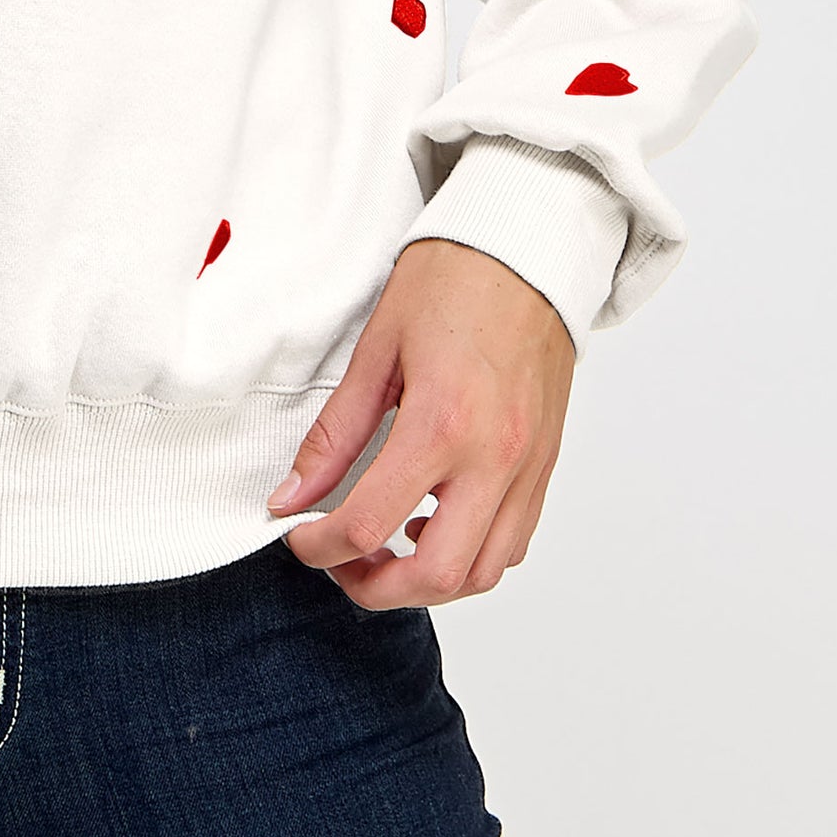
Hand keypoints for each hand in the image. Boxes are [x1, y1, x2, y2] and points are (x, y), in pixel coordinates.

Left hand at [267, 237, 575, 608]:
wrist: (526, 248)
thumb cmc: (453, 281)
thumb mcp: (377, 349)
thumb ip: (334, 435)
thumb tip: (290, 497)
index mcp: (443, 423)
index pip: (371, 523)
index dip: (320, 547)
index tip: (296, 537)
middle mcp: (495, 457)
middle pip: (436, 575)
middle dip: (376, 588)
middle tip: (339, 563)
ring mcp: (528, 468)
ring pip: (483, 572)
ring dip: (428, 583)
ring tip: (384, 549)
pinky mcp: (546, 466)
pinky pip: (514, 544)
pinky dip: (472, 557)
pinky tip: (435, 525)